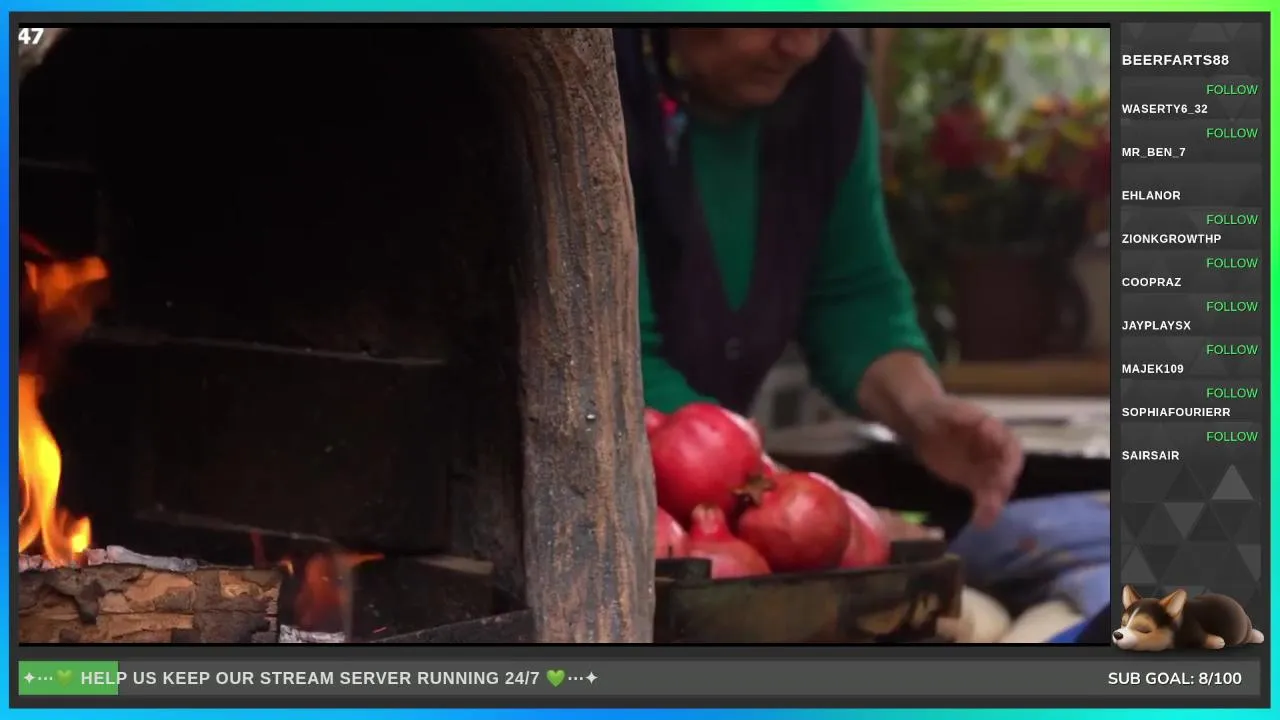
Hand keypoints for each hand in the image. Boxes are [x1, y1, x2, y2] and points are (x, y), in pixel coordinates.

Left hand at [904, 396, 1023, 527]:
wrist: (921, 423)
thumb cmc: (937, 411)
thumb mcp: (948, 408)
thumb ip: (963, 415)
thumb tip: (983, 421)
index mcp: (994, 431)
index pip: (1011, 447)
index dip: (1010, 461)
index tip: (1005, 473)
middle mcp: (995, 451)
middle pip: (1006, 472)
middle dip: (1001, 487)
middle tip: (993, 503)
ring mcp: (985, 467)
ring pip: (997, 488)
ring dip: (994, 503)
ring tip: (986, 518)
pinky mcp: (973, 482)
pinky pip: (983, 497)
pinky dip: (984, 510)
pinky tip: (980, 522)